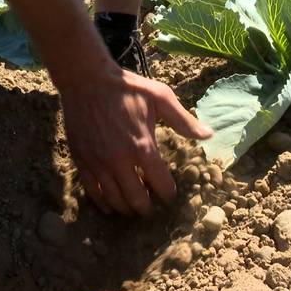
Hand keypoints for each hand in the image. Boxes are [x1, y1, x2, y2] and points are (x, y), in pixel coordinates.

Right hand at [60, 68, 212, 216]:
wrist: (86, 80)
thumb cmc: (126, 88)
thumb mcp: (159, 97)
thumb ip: (183, 120)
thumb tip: (209, 134)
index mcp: (143, 146)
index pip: (161, 184)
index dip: (168, 195)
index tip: (170, 196)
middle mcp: (120, 161)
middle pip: (137, 200)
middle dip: (147, 209)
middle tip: (151, 210)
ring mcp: (98, 163)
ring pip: (114, 200)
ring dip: (126, 209)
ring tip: (133, 209)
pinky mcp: (81, 161)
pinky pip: (92, 191)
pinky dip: (102, 202)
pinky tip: (109, 206)